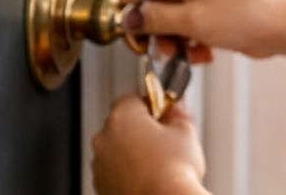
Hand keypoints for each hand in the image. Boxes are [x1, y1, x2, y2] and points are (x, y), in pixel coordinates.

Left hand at [91, 96, 206, 194]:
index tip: (164, 112)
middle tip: (165, 137)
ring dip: (133, 151)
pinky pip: (115, 172)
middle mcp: (104, 139)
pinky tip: (149, 177)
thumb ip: (177, 115)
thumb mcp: (185, 131)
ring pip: (117, 150)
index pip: (132, 98)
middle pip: (123, 124)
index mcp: (122, 117)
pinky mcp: (102, 186)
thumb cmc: (172, 170)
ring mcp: (100, 165)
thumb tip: (175, 113)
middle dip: (142, 129)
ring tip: (159, 162)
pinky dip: (128, 172)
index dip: (151, 104)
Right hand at [122, 0, 285, 60]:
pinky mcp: (208, 8)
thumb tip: (128, 18)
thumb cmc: (248, 15)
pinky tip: (204, 52)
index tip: (133, 36)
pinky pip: (184, 26)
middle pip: (150, 3)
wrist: (282, 27)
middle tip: (165, 48)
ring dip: (173, 41)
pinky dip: (190, 43)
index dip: (130, 11)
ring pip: (167, 19)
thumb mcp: (193, 21)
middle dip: (156, 31)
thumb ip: (154, 20)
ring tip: (188, 51)